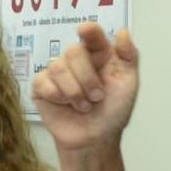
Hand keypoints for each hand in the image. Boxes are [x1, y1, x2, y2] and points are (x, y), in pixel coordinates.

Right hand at [31, 24, 139, 152]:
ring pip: (58, 67)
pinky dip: (58, 96)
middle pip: (73, 51)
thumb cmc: (113, 112)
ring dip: (75, 92)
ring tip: (83, 106)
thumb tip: (122, 31)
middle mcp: (77, 60)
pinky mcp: (41, 87)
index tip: (85, 30)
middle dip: (87, 79)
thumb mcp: (128, 84)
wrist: (96, 139)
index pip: (92, 35)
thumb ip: (129, 56)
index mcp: (99, 55)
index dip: (89, 31)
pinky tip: (65, 105)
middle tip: (97, 97)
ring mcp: (57, 72)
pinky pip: (43, 82)